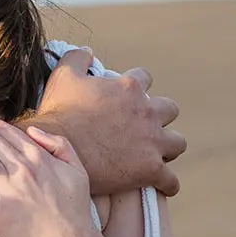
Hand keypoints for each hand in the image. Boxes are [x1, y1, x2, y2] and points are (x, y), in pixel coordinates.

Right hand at [36, 47, 184, 195]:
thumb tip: (88, 51)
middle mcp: (147, 112)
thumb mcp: (63, 75)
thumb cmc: (60, 112)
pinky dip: (167, 183)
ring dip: (167, 147)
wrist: (57, 147)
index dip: (137, 88)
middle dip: (159, 117)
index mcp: (129, 88)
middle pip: (170, 110)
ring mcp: (151, 142)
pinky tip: (159, 185)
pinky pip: (171, 180)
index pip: (145, 78)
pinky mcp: (150, 169)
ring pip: (178, 143)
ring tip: (153, 154)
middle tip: (142, 128)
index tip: (128, 98)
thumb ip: (77, 57)